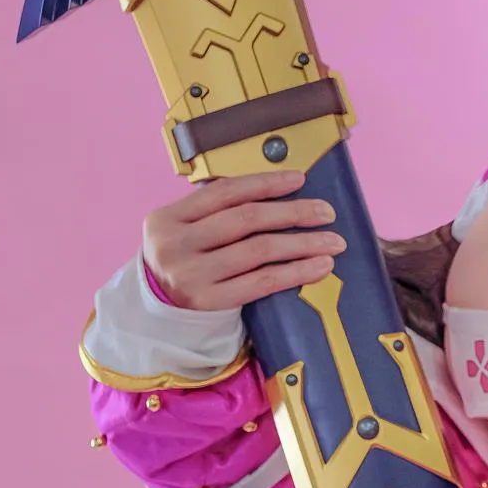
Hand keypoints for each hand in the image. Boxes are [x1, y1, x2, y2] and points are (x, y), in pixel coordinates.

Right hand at [142, 170, 345, 310]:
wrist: (155, 308)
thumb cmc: (184, 258)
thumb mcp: (184, 228)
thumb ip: (218, 210)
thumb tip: (280, 189)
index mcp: (168, 217)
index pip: (224, 192)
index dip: (265, 183)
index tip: (300, 179)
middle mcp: (176, 245)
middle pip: (245, 219)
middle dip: (292, 212)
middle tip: (327, 212)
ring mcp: (191, 276)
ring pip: (258, 251)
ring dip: (302, 244)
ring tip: (332, 242)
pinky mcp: (209, 303)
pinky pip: (262, 283)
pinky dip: (295, 272)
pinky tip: (318, 266)